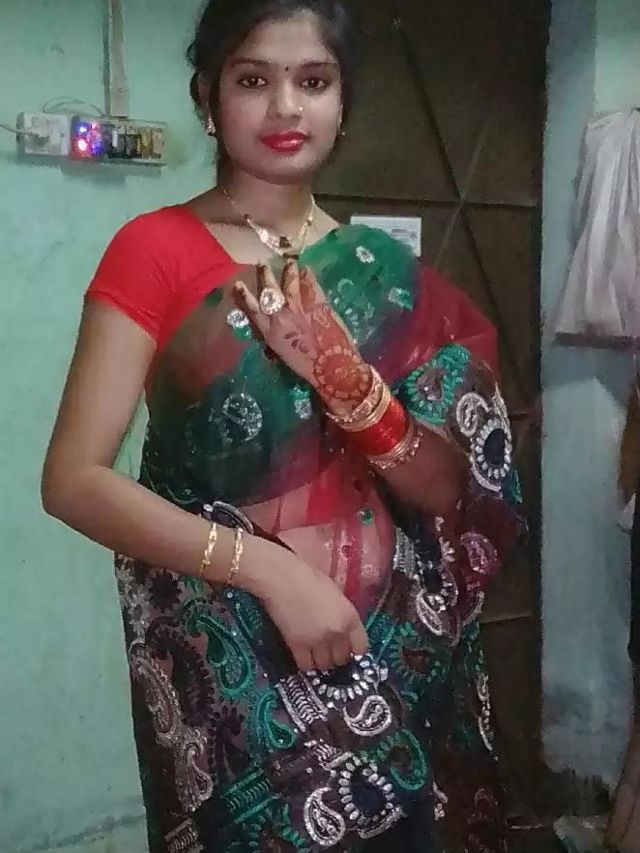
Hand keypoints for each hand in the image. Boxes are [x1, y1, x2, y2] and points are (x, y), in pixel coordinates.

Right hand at [233, 261, 370, 413]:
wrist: (331, 367)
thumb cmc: (306, 366)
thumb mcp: (283, 354)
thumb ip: (277, 336)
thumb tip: (276, 325)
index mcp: (271, 333)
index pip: (253, 310)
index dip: (245, 296)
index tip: (238, 283)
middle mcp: (281, 317)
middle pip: (270, 292)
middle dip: (265, 276)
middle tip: (261, 262)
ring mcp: (300, 308)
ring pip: (290, 284)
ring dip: (288, 271)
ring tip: (289, 261)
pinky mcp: (318, 305)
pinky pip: (311, 286)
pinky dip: (309, 276)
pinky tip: (308, 269)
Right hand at [246, 536, 368, 671]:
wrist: (282, 579)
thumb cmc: (309, 578)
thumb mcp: (336, 595)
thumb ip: (343, 616)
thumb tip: (344, 631)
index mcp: (350, 617)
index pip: (361, 647)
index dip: (354, 649)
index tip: (348, 647)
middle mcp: (337, 633)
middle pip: (342, 659)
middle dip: (336, 655)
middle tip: (329, 648)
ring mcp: (318, 642)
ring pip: (324, 665)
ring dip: (321, 660)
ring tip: (315, 651)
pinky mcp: (297, 647)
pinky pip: (306, 665)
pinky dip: (306, 662)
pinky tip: (303, 653)